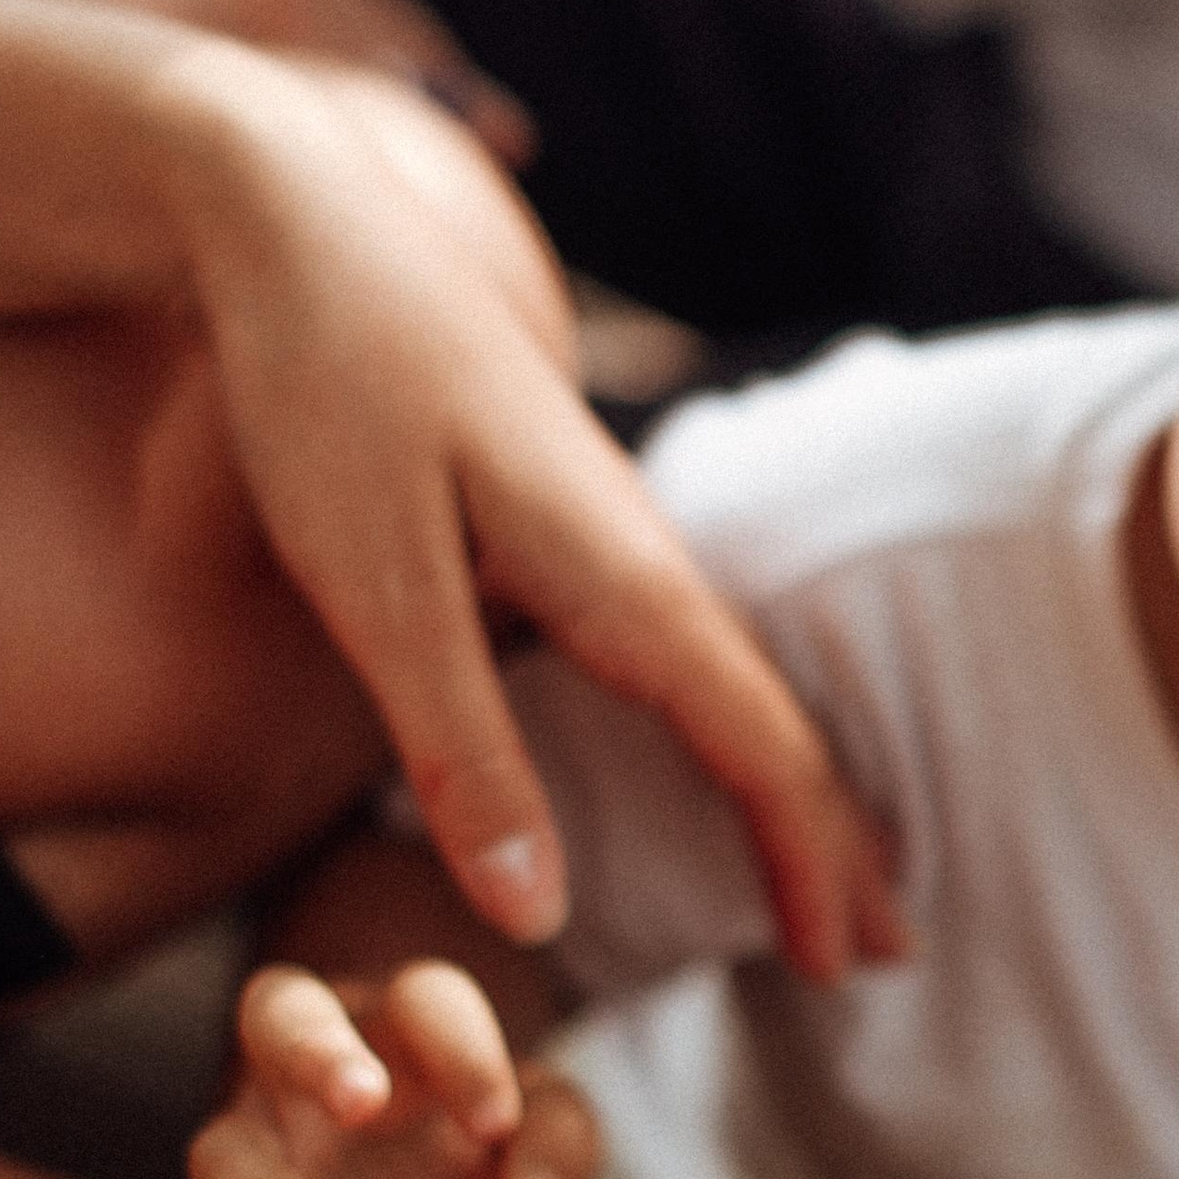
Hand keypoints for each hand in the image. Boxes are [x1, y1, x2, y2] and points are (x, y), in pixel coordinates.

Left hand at [169, 50, 905, 977]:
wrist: (292, 213)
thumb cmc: (323, 389)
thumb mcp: (376, 588)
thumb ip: (462, 752)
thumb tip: (538, 915)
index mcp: (625, 580)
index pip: (759, 750)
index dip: (806, 864)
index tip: (841, 965)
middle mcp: (645, 556)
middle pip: (775, 723)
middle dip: (836, 844)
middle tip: (885, 953)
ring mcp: (614, 532)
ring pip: (738, 684)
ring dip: (794, 790)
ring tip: (834, 875)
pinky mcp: (569, 517)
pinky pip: (688, 651)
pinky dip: (732, 729)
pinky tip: (721, 752)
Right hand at [189, 959, 599, 1178]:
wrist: (387, 1178)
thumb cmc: (470, 1123)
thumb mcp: (538, 1120)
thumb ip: (557, 1138)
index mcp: (391, 1015)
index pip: (423, 1001)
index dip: (463, 1054)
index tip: (496, 1124)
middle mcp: (298, 1063)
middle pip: (280, 1015)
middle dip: (316, 1050)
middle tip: (362, 1096)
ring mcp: (253, 1148)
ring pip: (226, 1160)